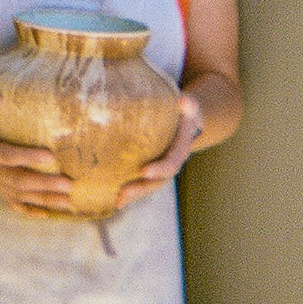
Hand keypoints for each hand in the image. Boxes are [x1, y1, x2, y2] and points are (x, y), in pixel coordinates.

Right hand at [0, 93, 74, 215]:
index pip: (7, 156)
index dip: (28, 157)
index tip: (51, 156)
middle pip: (18, 181)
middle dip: (44, 184)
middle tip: (68, 184)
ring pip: (20, 196)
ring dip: (45, 200)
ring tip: (68, 201)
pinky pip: (14, 203)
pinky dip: (31, 211)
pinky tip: (49, 214)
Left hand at [114, 90, 204, 209]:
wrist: (187, 121)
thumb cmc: (183, 111)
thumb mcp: (189, 106)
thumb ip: (189, 105)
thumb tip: (184, 102)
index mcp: (181, 149)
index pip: (171, 162)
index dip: (159, 168)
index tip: (144, 171)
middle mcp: (171, 163)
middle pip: (158, 181)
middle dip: (141, 189)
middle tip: (123, 194)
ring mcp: (161, 169)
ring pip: (149, 186)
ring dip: (134, 194)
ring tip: (117, 202)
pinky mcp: (150, 169)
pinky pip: (141, 182)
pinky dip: (129, 191)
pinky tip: (113, 198)